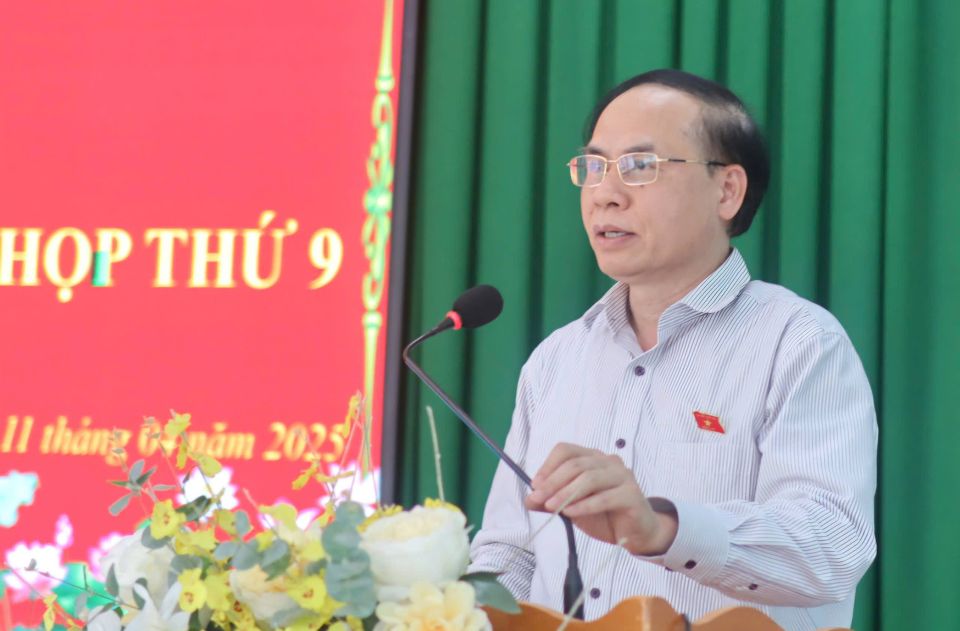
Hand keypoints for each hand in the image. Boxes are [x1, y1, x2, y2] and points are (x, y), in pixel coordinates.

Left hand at [523, 443, 677, 555]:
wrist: (636, 534)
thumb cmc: (605, 515)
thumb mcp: (573, 507)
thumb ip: (552, 501)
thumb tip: (529, 499)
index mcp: (593, 458)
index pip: (566, 450)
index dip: (548, 465)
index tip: (535, 485)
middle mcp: (608, 462)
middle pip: (576, 464)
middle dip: (553, 482)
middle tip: (538, 498)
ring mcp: (623, 476)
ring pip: (590, 478)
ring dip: (566, 493)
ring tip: (552, 507)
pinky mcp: (632, 494)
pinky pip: (605, 497)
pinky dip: (585, 505)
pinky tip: (571, 513)